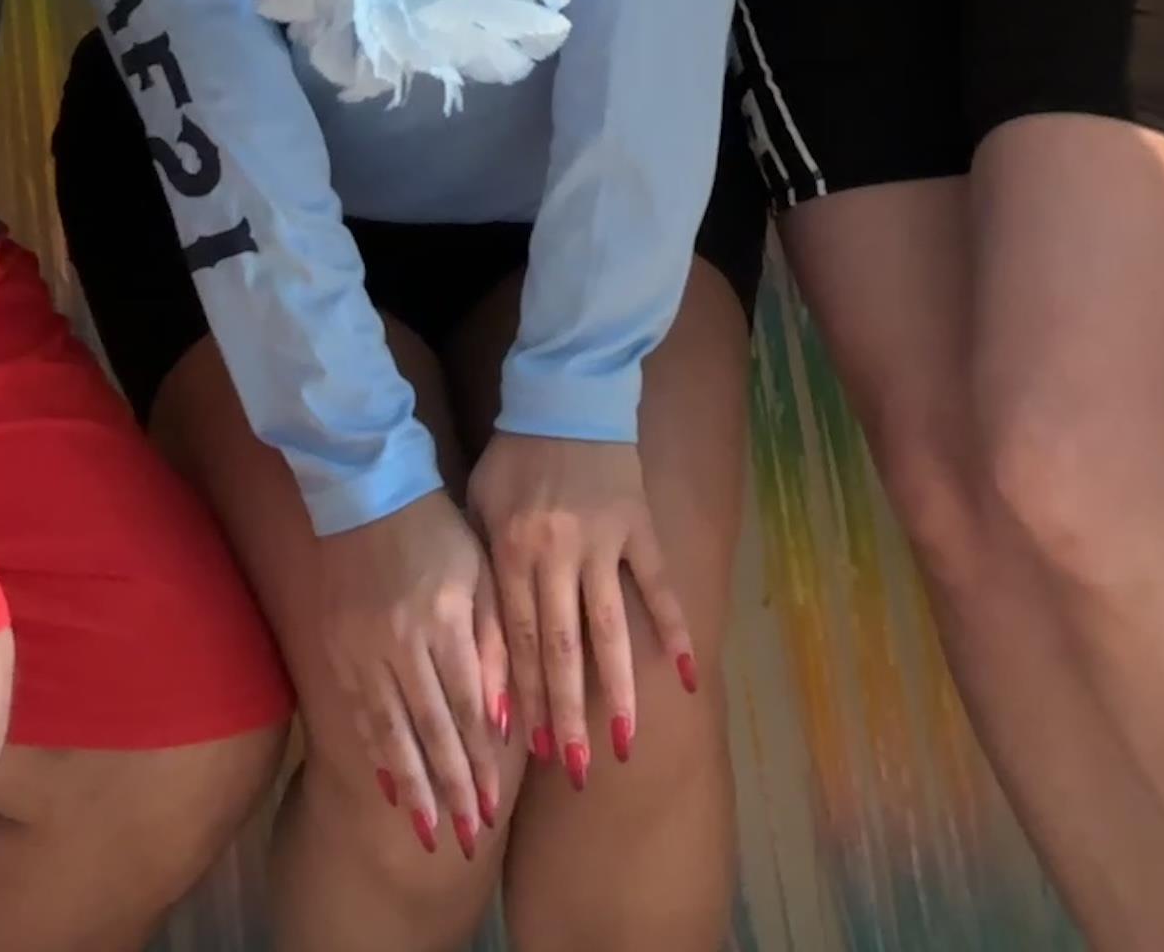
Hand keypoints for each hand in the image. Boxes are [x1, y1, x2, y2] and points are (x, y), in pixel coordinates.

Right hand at [313, 489, 508, 862]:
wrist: (366, 489)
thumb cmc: (438, 529)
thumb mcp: (481, 574)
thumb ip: (496, 644)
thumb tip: (502, 720)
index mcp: (444, 621)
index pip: (467, 710)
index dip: (479, 764)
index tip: (492, 810)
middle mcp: (401, 642)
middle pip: (430, 731)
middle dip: (450, 790)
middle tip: (465, 839)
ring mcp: (362, 647)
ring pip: (389, 731)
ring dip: (412, 785)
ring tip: (428, 830)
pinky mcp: (335, 646)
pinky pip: (356, 711)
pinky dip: (375, 751)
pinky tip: (388, 783)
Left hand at [466, 434, 691, 786]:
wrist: (563, 395)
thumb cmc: (512, 460)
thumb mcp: (478, 511)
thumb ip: (482, 579)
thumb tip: (477, 657)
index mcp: (512, 551)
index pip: (518, 639)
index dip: (524, 695)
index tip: (530, 750)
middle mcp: (557, 552)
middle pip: (563, 647)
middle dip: (568, 712)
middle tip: (578, 768)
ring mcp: (604, 540)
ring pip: (611, 627)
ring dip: (619, 688)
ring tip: (626, 742)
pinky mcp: (640, 526)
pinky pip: (660, 586)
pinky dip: (675, 629)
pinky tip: (685, 676)